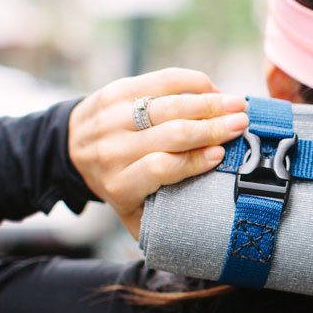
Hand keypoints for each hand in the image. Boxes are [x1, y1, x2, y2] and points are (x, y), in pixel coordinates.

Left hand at [68, 68, 248, 236]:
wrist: (72, 147)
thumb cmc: (118, 184)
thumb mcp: (132, 211)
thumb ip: (160, 224)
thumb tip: (204, 232)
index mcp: (119, 184)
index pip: (160, 167)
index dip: (192, 161)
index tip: (220, 156)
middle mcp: (113, 148)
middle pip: (169, 133)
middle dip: (210, 128)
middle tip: (241, 125)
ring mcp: (114, 116)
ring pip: (167, 105)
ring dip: (207, 103)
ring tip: (237, 105)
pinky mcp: (118, 90)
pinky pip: (159, 80)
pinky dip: (190, 83)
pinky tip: (213, 89)